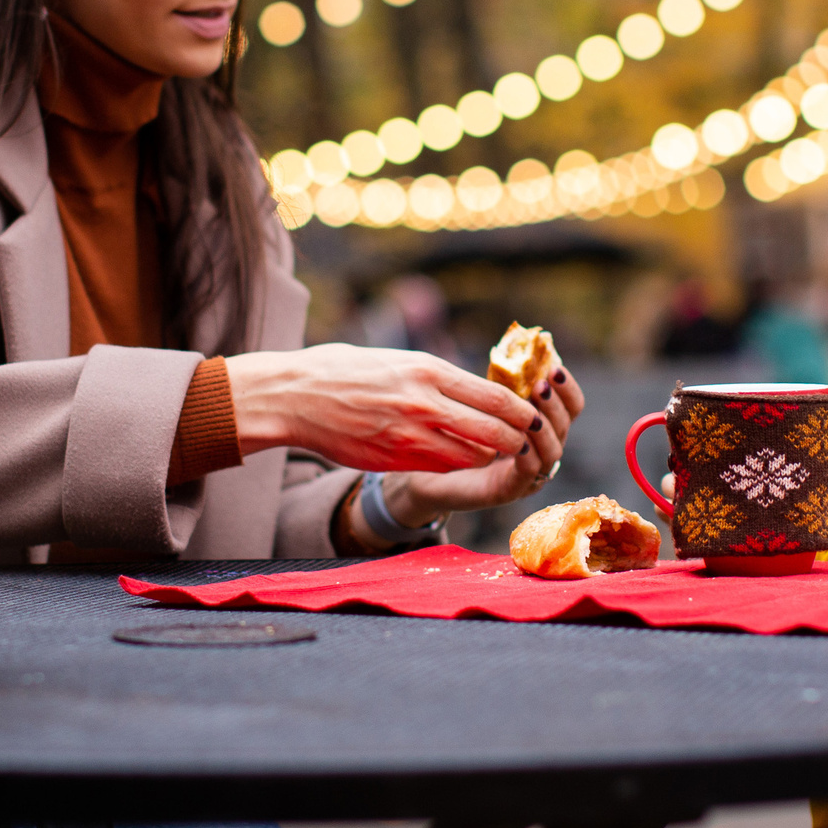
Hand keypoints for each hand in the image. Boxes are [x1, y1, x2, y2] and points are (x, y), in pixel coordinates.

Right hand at [228, 342, 585, 528]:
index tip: (534, 414)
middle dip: (516, 439)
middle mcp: (425, 403)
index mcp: (429, 370)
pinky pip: (440, 468)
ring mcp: (409, 435)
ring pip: (472, 456)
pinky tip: (454, 458)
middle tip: (524, 440)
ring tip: (489, 450)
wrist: (293, 397)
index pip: (497, 396)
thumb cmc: (340, 370)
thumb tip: (469, 386)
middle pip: (495, 432)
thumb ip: (434, 375)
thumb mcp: (396, 359)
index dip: (523, 411)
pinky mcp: (393, 459)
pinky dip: (454, 466)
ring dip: (485, 456)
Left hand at [389, 356, 585, 518]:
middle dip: (556, 402)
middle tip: (542, 383)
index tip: (554, 364)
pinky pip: (530, 471)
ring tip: (532, 406)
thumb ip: (498, 384)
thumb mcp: (477, 401)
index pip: (569, 405)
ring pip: (553, 450)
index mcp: (538, 425)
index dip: (566, 387)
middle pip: (566, 424)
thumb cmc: (450, 430)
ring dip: (545, 426)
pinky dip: (530, 453)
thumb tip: (513, 348)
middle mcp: (541, 449)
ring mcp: (529, 473)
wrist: (420, 471)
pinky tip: (520, 438)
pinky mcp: (510, 490)